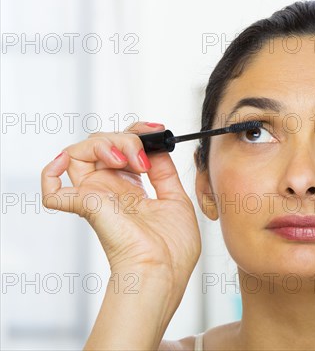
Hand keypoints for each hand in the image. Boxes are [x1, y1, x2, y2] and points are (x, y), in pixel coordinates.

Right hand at [41, 121, 200, 289]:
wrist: (163, 270)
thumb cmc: (172, 249)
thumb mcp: (176, 200)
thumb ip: (165, 173)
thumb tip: (158, 149)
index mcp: (131, 191)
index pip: (122, 150)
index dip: (136, 134)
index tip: (156, 131)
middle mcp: (111, 191)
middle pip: (102, 146)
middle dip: (126, 136)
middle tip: (144, 153)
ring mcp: (96, 196)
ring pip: (81, 152)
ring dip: (105, 144)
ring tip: (128, 160)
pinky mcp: (85, 205)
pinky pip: (52, 189)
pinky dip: (51, 171)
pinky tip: (67, 162)